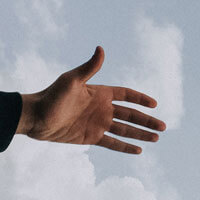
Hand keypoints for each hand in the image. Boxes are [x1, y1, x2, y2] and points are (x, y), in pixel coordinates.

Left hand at [16, 46, 166, 152]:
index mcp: (100, 93)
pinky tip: (138, 150)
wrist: (35, 118)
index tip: (155, 104)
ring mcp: (98, 124)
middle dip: (147, 121)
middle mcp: (102, 108)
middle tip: (163, 127)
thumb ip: (89, 67)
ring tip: (156, 138)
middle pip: (131, 115)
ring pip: (125, 130)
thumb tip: (101, 48)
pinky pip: (112, 143)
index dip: (141, 99)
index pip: (127, 95)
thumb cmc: (51, 96)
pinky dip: (125, 147)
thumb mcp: (71, 80)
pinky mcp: (91, 137)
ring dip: (141, 134)